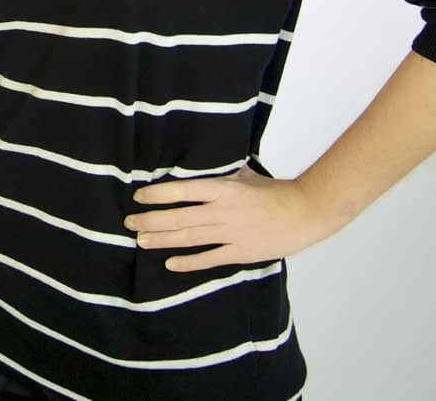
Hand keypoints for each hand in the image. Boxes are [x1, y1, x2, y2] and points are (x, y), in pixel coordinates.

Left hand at [122, 161, 341, 271]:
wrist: (306, 212)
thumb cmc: (275, 192)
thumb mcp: (245, 176)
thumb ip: (223, 177)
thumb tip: (202, 171)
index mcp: (223, 189)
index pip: (182, 191)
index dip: (158, 195)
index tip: (138, 197)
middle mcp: (223, 211)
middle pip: (179, 217)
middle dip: (151, 220)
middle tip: (129, 222)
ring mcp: (231, 233)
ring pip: (189, 238)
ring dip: (163, 240)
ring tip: (141, 240)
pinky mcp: (241, 252)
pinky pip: (209, 259)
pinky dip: (189, 262)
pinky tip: (170, 263)